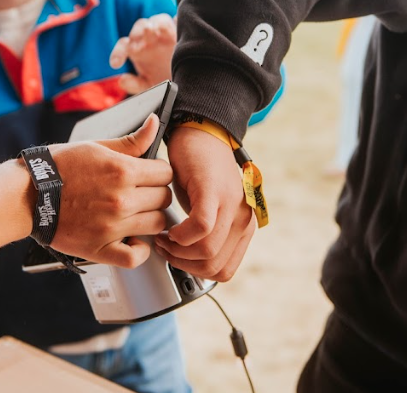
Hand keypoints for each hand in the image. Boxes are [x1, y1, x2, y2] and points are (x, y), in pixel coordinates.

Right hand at [49, 114, 172, 268]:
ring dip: (150, 218)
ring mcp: (112, 226)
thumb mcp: (95, 147)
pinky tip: (133, 239)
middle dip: (155, 193)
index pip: (166, 172)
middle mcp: (121, 199)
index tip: (149, 175)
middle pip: (164, 198)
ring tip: (136, 213)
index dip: (159, 172)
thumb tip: (155, 124)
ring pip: (157, 224)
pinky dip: (140, 250)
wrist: (27, 195)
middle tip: (141, 193)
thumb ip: (131, 141)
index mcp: (122, 171)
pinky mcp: (101, 248)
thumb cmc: (58, 169)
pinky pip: (135, 257)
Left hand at [109, 13, 175, 93]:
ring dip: (153, 25)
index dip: (117, 54)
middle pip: (139, 28)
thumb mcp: (149, 86)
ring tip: (151, 32)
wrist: (188, 78)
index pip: (123, 46)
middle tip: (137, 46)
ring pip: (155, 21)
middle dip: (136, 34)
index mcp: (136, 50)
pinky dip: (172, 23)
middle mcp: (148, 38)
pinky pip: (174, 21)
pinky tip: (171, 30)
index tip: (115, 65)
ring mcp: (164, 32)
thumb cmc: (164, 79)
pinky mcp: (179, 30)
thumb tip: (121, 81)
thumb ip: (134, 84)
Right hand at [157, 127, 255, 280]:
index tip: (178, 260)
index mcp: (242, 227)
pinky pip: (201, 227)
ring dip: (179, 252)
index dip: (195, 272)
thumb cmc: (199, 171)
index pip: (224, 270)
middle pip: (215, 266)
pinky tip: (170, 228)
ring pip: (208, 252)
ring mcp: (231, 205)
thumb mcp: (209, 211)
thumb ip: (209, 236)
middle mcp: (242, 218)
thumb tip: (192, 262)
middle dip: (184, 265)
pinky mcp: (213, 192)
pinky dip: (181, 235)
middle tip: (166, 250)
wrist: (200, 134)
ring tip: (164, 238)